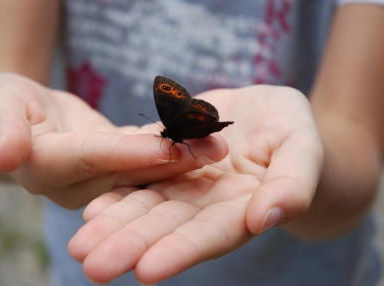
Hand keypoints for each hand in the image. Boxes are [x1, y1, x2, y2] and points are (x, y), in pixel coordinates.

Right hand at [0, 73, 229, 207]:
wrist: (18, 118)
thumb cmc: (0, 106)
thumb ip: (2, 129)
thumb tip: (6, 155)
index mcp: (45, 167)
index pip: (91, 159)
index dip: (128, 154)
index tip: (167, 147)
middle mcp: (75, 185)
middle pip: (129, 172)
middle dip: (172, 161)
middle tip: (215, 149)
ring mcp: (97, 181)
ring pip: (145, 172)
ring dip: (183, 159)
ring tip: (221, 143)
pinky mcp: (114, 170)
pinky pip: (146, 162)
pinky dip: (175, 151)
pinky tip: (205, 138)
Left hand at [68, 85, 323, 283]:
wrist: (271, 114)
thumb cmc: (297, 132)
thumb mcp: (304, 149)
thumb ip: (292, 184)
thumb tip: (268, 218)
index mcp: (241, 207)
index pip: (211, 234)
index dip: (181, 251)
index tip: (147, 271)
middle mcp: (205, 203)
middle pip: (166, 227)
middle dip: (130, 245)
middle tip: (91, 265)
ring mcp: (182, 182)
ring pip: (144, 205)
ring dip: (112, 225)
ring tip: (78, 245)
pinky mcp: (165, 157)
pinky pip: (138, 174)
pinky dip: (116, 191)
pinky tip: (89, 207)